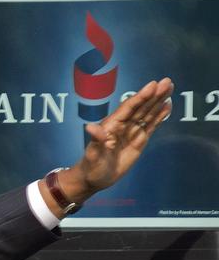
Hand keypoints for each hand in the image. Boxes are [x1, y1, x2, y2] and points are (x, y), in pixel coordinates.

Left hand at [65, 77, 173, 203]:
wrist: (95, 178)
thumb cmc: (91, 166)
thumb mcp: (93, 155)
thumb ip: (95, 141)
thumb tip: (90, 127)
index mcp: (112, 125)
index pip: (128, 108)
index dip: (140, 96)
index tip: (152, 85)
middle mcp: (123, 125)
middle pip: (141, 107)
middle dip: (153, 95)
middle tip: (167, 81)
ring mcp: (132, 132)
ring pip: (147, 113)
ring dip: (158, 101)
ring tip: (169, 88)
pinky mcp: (139, 140)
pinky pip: (151, 125)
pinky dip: (160, 116)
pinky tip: (167, 106)